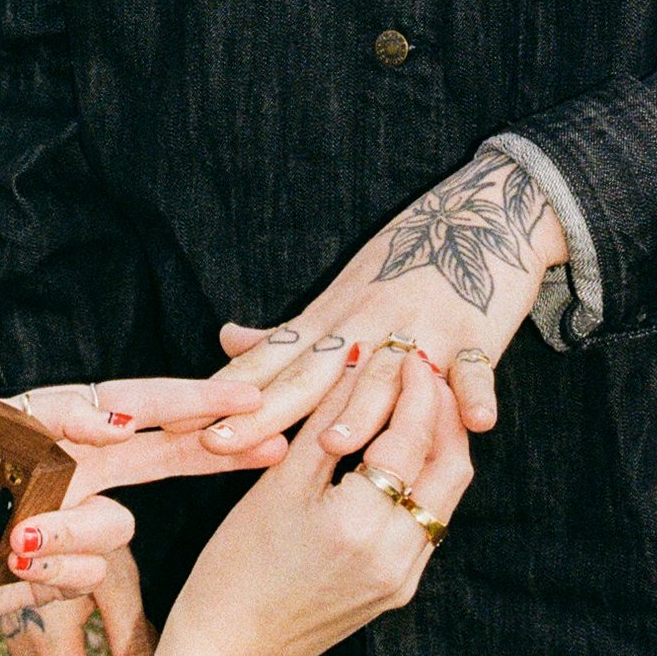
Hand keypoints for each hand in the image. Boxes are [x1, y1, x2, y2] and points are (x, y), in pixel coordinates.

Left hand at [0, 372, 281, 655]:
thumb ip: (58, 416)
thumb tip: (120, 420)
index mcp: (67, 427)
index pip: (145, 407)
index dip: (198, 401)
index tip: (248, 392)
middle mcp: (82, 470)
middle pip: (166, 457)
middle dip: (215, 451)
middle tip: (273, 442)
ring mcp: (75, 523)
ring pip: (116, 530)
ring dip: (67, 535)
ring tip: (14, 537)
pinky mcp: (62, 572)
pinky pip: (87, 574)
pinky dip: (50, 570)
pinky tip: (10, 566)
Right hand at [156, 353, 473, 655]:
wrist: (229, 652)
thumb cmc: (235, 567)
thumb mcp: (276, 486)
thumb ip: (324, 423)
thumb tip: (356, 367)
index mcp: (361, 524)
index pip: (411, 438)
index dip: (414, 389)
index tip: (407, 354)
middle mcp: (396, 555)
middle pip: (450, 467)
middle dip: (443, 413)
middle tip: (424, 373)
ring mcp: (403, 578)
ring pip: (445, 497)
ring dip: (439, 447)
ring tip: (416, 406)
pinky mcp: (398, 590)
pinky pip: (427, 524)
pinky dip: (423, 482)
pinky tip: (400, 458)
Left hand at [196, 153, 565, 465]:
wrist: (481, 210)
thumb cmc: (406, 258)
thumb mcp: (340, 293)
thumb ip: (290, 331)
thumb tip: (229, 341)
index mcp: (332, 320)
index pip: (270, 363)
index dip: (224, 394)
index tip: (175, 423)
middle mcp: (366, 324)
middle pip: (310, 376)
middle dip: (264, 413)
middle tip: (217, 445)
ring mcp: (419, 327)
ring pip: (388, 373)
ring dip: (364, 407)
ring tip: (336, 443)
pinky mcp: (473, 331)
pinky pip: (474, 366)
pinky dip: (476, 391)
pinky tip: (477, 421)